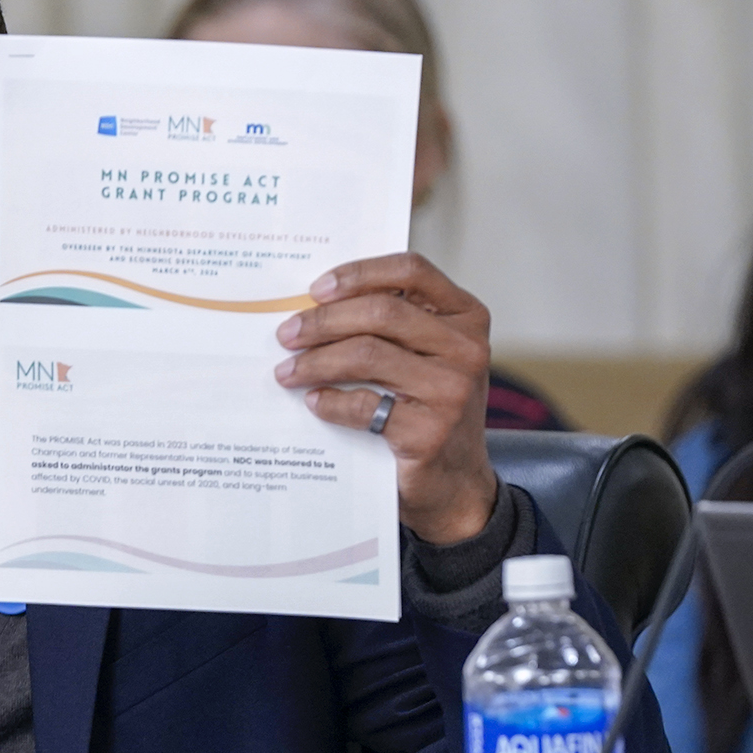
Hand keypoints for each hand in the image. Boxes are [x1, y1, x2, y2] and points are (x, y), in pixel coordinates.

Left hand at [274, 252, 497, 543]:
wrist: (455, 483)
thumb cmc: (430, 409)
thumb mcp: (427, 356)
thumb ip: (394, 324)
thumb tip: (316, 303)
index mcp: (466, 316)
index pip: (412, 270)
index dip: (360, 272)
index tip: (316, 288)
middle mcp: (466, 348)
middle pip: (381, 312)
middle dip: (324, 320)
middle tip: (286, 334)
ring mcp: (452, 390)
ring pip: (366, 355)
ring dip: (316, 361)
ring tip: (287, 371)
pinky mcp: (429, 431)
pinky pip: (363, 405)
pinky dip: (329, 401)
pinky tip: (313, 402)